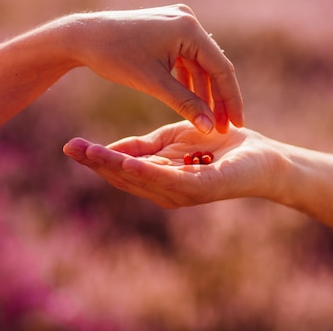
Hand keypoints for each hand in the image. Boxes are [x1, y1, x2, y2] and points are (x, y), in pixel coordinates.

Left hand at [54, 4, 243, 132]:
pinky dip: (189, 80)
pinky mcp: (168, 29)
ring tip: (209, 120)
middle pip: (213, 65)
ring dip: (204, 91)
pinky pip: (186, 58)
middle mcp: (188, 20)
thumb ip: (185, 104)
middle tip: (225, 127)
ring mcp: (178, 23)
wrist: (83, 37)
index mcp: (188, 29)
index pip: (221, 68)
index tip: (237, 125)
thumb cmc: (115, 57)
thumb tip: (210, 128)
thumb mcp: (153, 84)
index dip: (230, 100)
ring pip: (200, 64)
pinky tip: (192, 102)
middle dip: (218, 98)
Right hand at [63, 121, 284, 207]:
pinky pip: (168, 179)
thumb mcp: (173, 139)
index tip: (71, 146)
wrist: (262, 156)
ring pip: (141, 179)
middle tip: (71, 148)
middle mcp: (166, 190)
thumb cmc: (219, 147)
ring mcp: (182, 193)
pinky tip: (127, 162)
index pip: (121, 169)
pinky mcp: (201, 188)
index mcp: (159, 177)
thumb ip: (144, 146)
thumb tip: (110, 148)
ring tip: (90, 154)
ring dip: (114, 167)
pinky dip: (145, 172)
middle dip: (97, 164)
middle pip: (125, 177)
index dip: (96, 159)